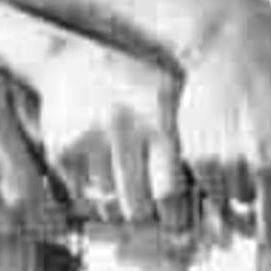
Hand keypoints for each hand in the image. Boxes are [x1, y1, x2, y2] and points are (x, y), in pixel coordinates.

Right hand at [33, 38, 187, 232]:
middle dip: (143, 213)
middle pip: (137, 209)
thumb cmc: (132, 80)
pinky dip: (86, 187)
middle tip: (145, 205)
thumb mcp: (169, 92)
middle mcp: (122, 127)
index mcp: (158, 116)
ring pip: (107, 203)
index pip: (170, 193)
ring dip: (114, 199)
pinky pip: (79, 192)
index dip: (174, 214)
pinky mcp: (60, 148)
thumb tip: (210, 197)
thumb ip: (188, 136)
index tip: (173, 214)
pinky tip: (93, 161)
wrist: (70, 56)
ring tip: (117, 172)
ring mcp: (87, 138)